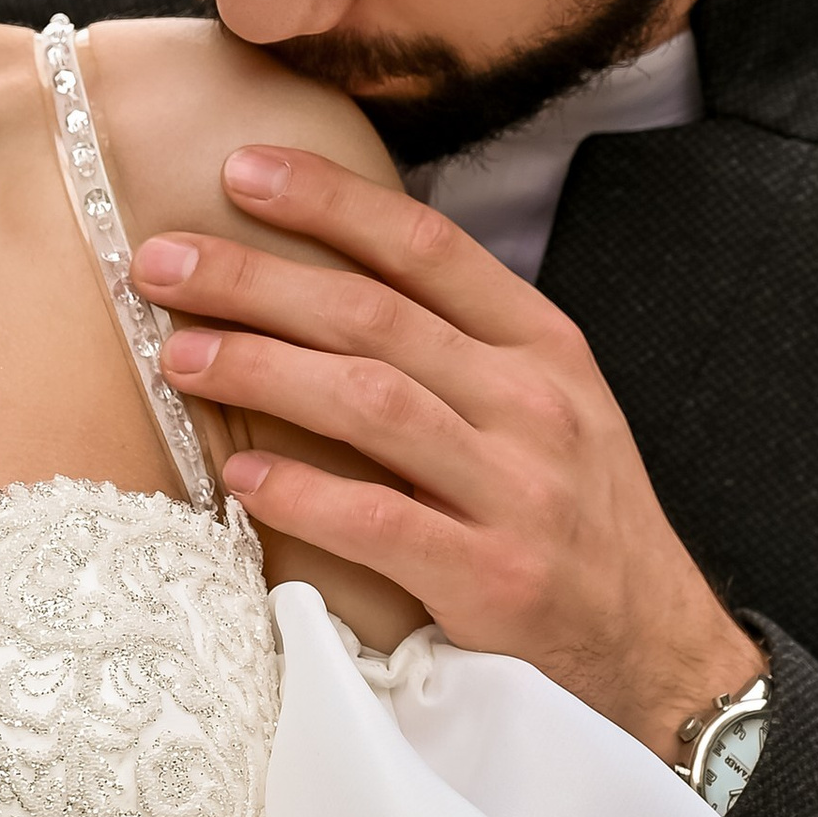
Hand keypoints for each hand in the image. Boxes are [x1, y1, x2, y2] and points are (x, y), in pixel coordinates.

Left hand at [135, 148, 759, 762]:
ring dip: (262, 370)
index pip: (426, 247)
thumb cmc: (572, 515)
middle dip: (256, 279)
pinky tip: (239, 481)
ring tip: (179, 355)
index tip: (239, 169)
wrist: (656, 648)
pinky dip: (302, 494)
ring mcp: (517, 491)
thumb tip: (323, 279)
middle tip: (161, 261)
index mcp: (543, 346)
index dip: (329, 201)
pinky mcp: (492, 578)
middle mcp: (533, 403)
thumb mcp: (548, 404)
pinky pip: (378, 521)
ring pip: (370, 402)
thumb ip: (458, 344)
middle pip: (374, 315)